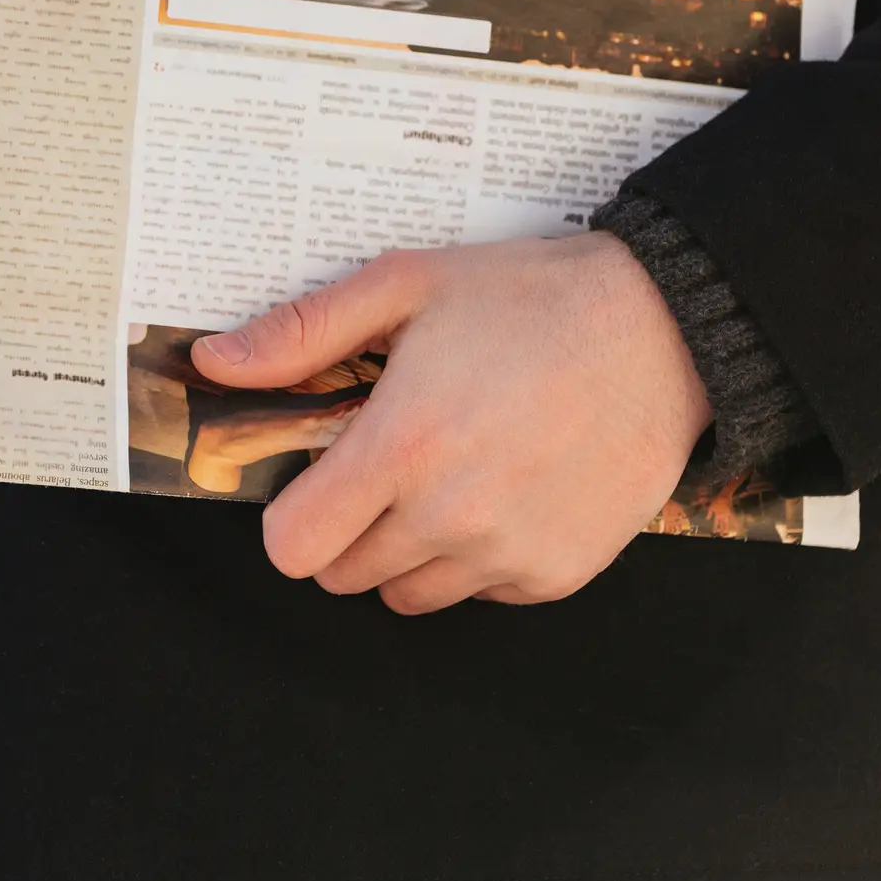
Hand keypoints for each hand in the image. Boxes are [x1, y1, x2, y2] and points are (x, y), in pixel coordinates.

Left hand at [192, 233, 710, 613]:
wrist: (666, 329)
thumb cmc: (530, 298)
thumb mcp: (406, 285)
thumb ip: (301, 332)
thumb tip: (213, 362)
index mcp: (401, 447)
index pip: (293, 547)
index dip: (294, 514)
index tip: (322, 476)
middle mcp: (450, 515)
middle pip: (344, 575)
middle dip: (349, 526)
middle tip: (392, 462)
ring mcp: (507, 553)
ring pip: (409, 594)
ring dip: (410, 548)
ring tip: (451, 472)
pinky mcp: (558, 573)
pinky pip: (482, 594)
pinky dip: (479, 558)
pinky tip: (507, 488)